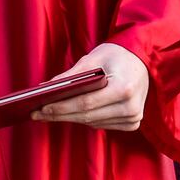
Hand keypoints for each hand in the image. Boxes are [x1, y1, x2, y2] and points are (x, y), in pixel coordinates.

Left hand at [32, 42, 148, 131]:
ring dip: (69, 118)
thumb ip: (71, 75)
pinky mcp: (132, 123)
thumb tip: (46, 87)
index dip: (61, 107)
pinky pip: (101, 124)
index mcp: (123, 88)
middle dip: (59, 115)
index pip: (86, 103)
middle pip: (87, 116)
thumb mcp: (93, 58)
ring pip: (92, 122)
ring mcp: (134, 117)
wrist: (143, 61)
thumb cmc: (117, 55)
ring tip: (46, 114)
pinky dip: (84, 119)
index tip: (41, 108)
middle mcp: (131, 107)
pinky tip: (67, 114)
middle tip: (36, 114)